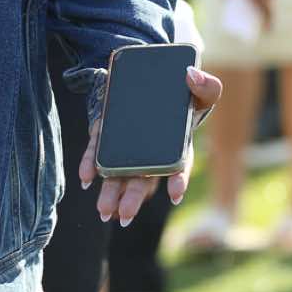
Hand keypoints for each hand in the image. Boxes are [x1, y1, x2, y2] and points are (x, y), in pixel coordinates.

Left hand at [78, 65, 223, 224]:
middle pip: (143, 179)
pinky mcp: (107, 137)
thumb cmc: (182, 93)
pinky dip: (91, 164)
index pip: (179, 167)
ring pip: (118, 174)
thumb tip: (190, 75)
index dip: (178, 181)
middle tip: (125, 216)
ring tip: (103, 211)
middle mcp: (151, 154)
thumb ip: (206, 85)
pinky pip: (98, 153)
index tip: (175, 195)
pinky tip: (85, 178)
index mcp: (177, 147)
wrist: (151, 81)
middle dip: (133, 198)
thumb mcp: (199, 88)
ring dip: (110, 192)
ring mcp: (127, 148)